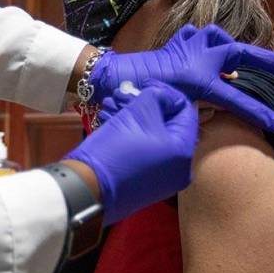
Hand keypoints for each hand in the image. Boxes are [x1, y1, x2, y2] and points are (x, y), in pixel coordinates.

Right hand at [64, 81, 197, 225]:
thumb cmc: (115, 148)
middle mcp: (179, 170)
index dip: (167, 93)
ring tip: (114, 107)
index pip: (186, 111)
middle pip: (170, 125)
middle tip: (127, 95)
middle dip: (148, 106)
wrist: (87, 187)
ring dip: (136, 119)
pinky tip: (113, 124)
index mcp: (184, 152)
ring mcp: (163, 180)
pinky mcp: (145, 185)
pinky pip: (146, 154)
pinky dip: (133, 136)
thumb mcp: (139, 112)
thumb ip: (157, 96)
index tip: (145, 85)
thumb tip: (162, 96)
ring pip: (155, 139)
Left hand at [92, 24, 273, 132]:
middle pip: (241, 54)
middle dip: (269, 63)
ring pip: (217, 37)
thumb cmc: (138, 98)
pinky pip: (195, 37)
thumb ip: (195, 115)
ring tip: (240, 60)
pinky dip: (205, 42)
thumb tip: (214, 115)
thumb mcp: (171, 112)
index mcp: (201, 80)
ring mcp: (186, 49)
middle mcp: (198, 59)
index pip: (238, 101)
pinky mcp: (174, 47)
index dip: (260, 114)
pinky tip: (206, 52)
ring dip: (231, 47)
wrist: (112, 78)